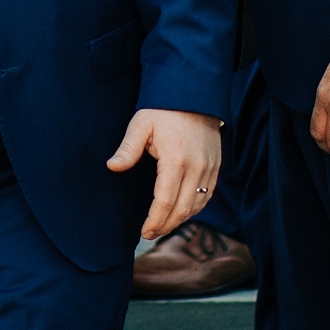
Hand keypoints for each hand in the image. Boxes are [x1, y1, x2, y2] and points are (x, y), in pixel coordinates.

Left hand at [108, 108, 221, 239]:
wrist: (193, 94)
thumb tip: (112, 167)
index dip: (155, 220)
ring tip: (162, 226)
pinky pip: (207, 195)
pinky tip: (180, 212)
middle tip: (150, 234)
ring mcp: (209, 167)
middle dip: (166, 225)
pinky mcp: (216, 166)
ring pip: (197, 205)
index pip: (166, 200)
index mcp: (176, 158)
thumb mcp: (141, 124)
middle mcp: (197, 166)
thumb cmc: (163, 109)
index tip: (145, 231)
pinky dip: (194, 208)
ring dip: (180, 220)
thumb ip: (128, 149)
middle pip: (183, 208)